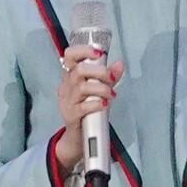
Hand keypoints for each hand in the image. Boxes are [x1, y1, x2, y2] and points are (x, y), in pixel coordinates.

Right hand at [55, 46, 124, 174]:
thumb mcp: (99, 90)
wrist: (78, 135)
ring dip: (102, 89)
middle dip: (100, 71)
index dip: (84, 50)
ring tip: (111, 95)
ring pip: (82, 88)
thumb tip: (120, 64)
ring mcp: (67, 101)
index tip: (100, 52)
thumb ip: (109, 77)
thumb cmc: (88, 108)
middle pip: (79, 70)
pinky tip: (104, 105)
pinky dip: (97, 104)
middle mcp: (67, 86)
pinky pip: (83, 107)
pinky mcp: (71, 116)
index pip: (70, 55)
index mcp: (71, 76)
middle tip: (112, 78)